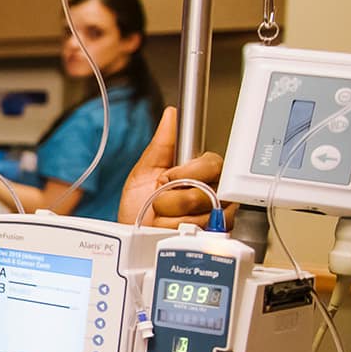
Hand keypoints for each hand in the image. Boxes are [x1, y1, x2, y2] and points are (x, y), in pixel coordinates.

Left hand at [117, 106, 238, 228]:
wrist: (132, 236)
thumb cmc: (139, 207)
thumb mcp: (145, 171)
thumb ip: (161, 144)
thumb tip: (171, 115)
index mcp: (201, 171)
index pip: (211, 163)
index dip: (185, 173)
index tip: (167, 178)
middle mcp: (215, 190)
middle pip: (207, 188)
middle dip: (173, 196)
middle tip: (160, 199)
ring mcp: (218, 214)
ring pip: (202, 210)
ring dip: (172, 215)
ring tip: (163, 216)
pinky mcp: (215, 235)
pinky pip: (203, 229)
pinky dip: (178, 230)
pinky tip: (171, 229)